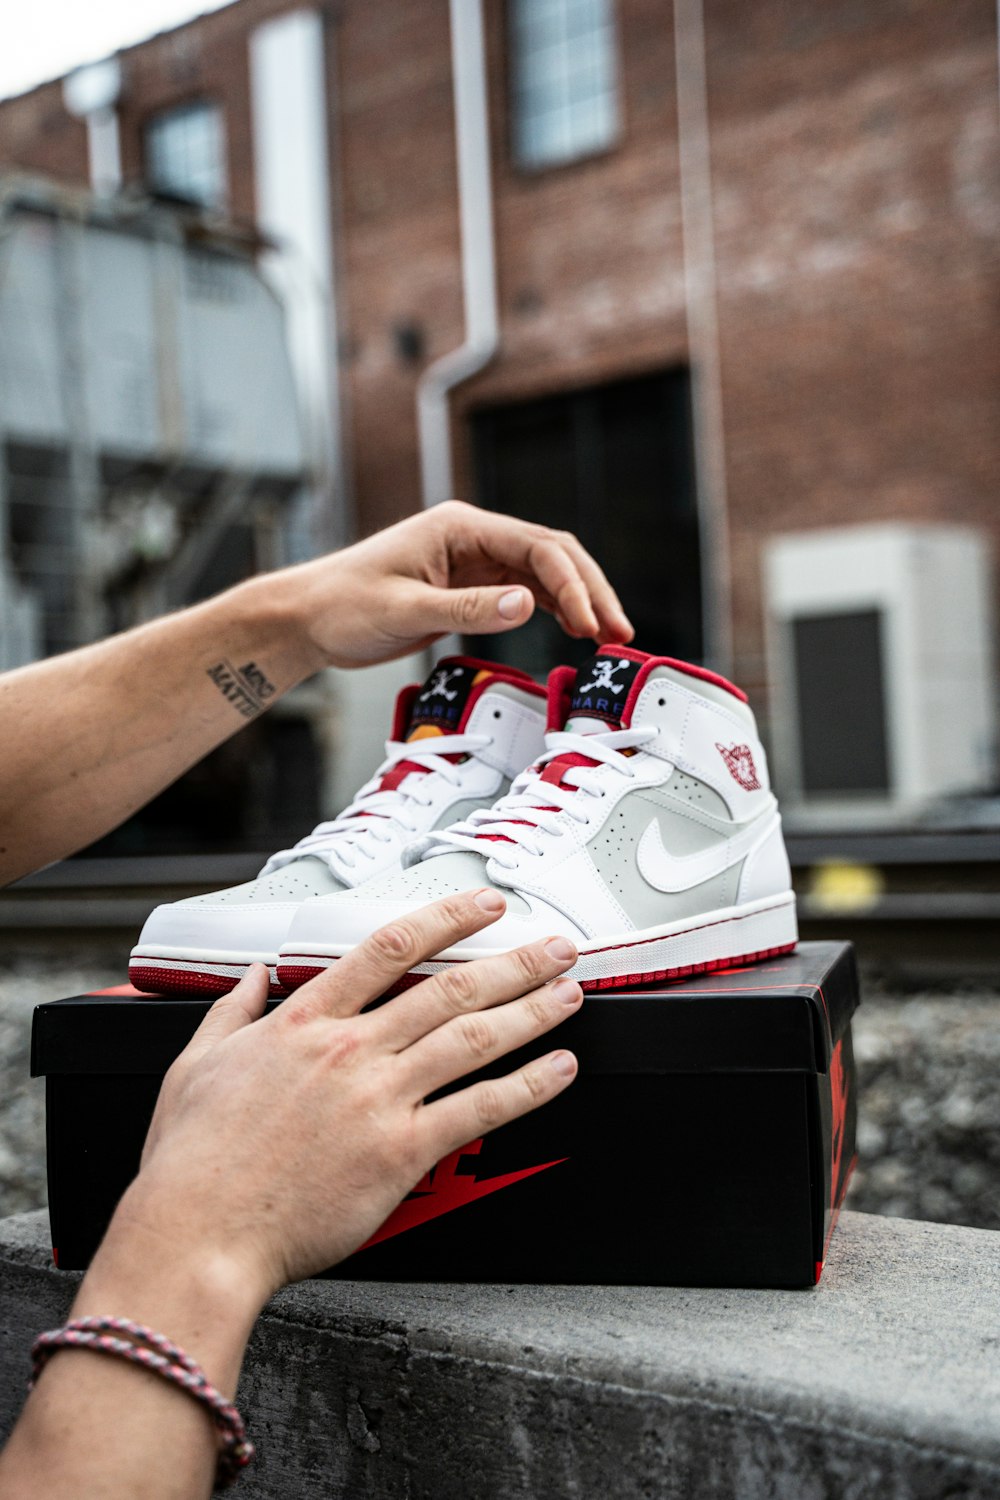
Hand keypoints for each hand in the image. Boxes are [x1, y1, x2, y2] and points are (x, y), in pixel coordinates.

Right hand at [117, 889, 580, 1303]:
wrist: (199, 1234)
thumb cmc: (194, 1161)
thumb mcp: (197, 1064)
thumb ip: (231, 1010)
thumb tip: (251, 975)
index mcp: (304, 1022)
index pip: (390, 948)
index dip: (447, 920)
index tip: (484, 907)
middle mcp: (351, 1050)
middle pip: (450, 987)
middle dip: (514, 961)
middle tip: (554, 947)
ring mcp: (380, 1098)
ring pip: (474, 1038)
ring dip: (532, 1011)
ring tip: (569, 994)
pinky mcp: (400, 1152)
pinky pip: (480, 1109)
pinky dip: (527, 1086)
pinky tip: (558, 1070)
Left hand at [285, 499, 633, 667]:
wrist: (307, 618)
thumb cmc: (343, 606)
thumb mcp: (404, 610)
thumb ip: (467, 609)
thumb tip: (528, 604)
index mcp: (460, 528)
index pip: (538, 547)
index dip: (574, 584)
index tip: (592, 623)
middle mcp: (472, 537)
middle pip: (552, 555)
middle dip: (589, 590)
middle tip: (618, 632)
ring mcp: (472, 561)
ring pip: (542, 574)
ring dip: (576, 601)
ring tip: (605, 638)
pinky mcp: (467, 587)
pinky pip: (522, 593)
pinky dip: (551, 610)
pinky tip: (571, 631)